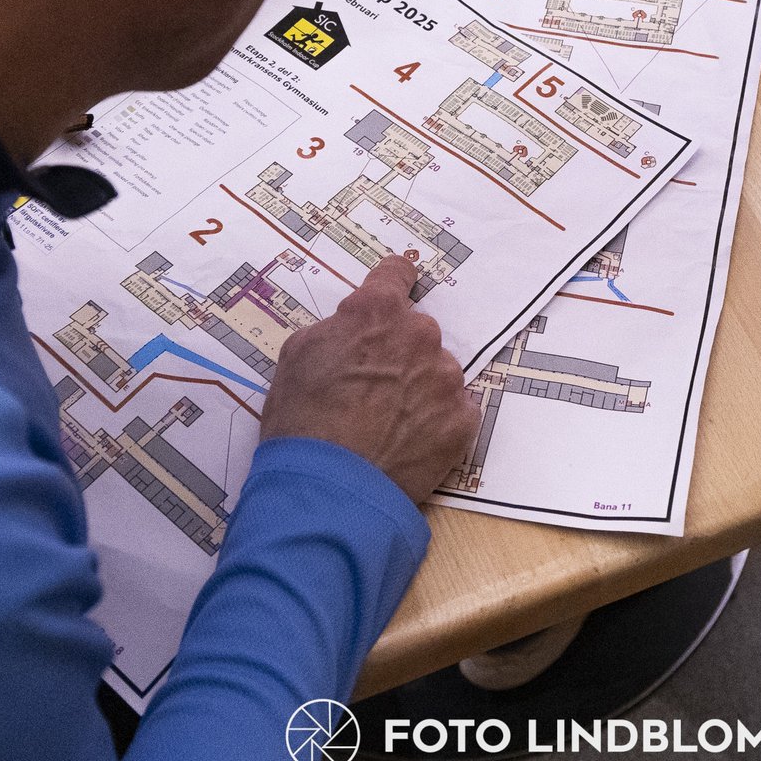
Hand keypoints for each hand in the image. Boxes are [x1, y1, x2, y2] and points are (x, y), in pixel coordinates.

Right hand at [262, 257, 479, 503]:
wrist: (329, 487)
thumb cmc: (302, 419)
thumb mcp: (297, 355)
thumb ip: (335, 329)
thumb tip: (351, 329)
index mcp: (378, 311)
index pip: (396, 273)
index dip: (391, 283)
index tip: (391, 293)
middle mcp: (421, 336)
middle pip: (416, 332)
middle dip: (398, 350)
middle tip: (372, 386)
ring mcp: (446, 378)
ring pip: (436, 372)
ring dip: (418, 387)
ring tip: (387, 423)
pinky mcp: (463, 420)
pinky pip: (453, 410)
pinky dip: (435, 422)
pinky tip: (407, 441)